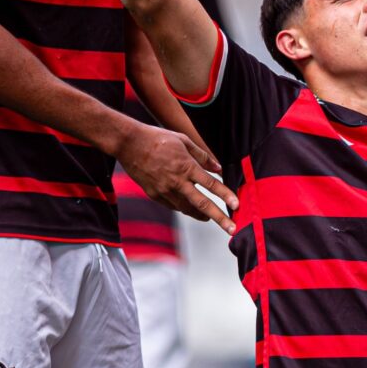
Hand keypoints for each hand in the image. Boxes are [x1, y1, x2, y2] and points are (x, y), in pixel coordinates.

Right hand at [115, 121, 239, 235]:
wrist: (129, 144)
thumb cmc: (158, 139)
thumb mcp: (184, 141)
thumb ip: (203, 156)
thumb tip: (218, 168)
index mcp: (186, 166)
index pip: (211, 184)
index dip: (225, 195)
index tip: (237, 205)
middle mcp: (177, 181)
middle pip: (202, 204)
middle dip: (219, 217)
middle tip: (231, 228)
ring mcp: (164, 190)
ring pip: (187, 208)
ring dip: (201, 215)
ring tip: (211, 219)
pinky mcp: (154, 195)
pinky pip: (173, 205)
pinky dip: (184, 207)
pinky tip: (190, 208)